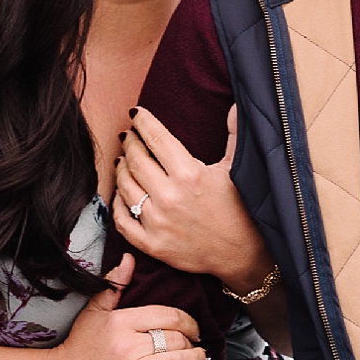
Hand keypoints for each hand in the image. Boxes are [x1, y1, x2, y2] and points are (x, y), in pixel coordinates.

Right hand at [42, 254, 208, 359]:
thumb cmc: (78, 346)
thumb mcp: (94, 311)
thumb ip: (115, 284)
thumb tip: (130, 258)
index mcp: (121, 322)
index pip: (168, 316)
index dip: (189, 322)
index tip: (194, 328)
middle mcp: (127, 347)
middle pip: (175, 340)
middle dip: (192, 342)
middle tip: (196, 345)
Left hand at [115, 106, 273, 292]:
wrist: (242, 254)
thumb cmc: (240, 209)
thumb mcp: (237, 168)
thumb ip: (233, 133)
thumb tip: (234, 106)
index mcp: (189, 174)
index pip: (156, 139)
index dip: (143, 122)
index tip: (136, 114)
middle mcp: (169, 197)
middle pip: (136, 160)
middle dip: (130, 143)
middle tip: (129, 136)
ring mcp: (158, 222)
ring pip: (125, 187)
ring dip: (121, 169)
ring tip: (124, 160)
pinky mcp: (152, 244)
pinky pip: (122, 220)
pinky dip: (117, 204)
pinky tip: (121, 193)